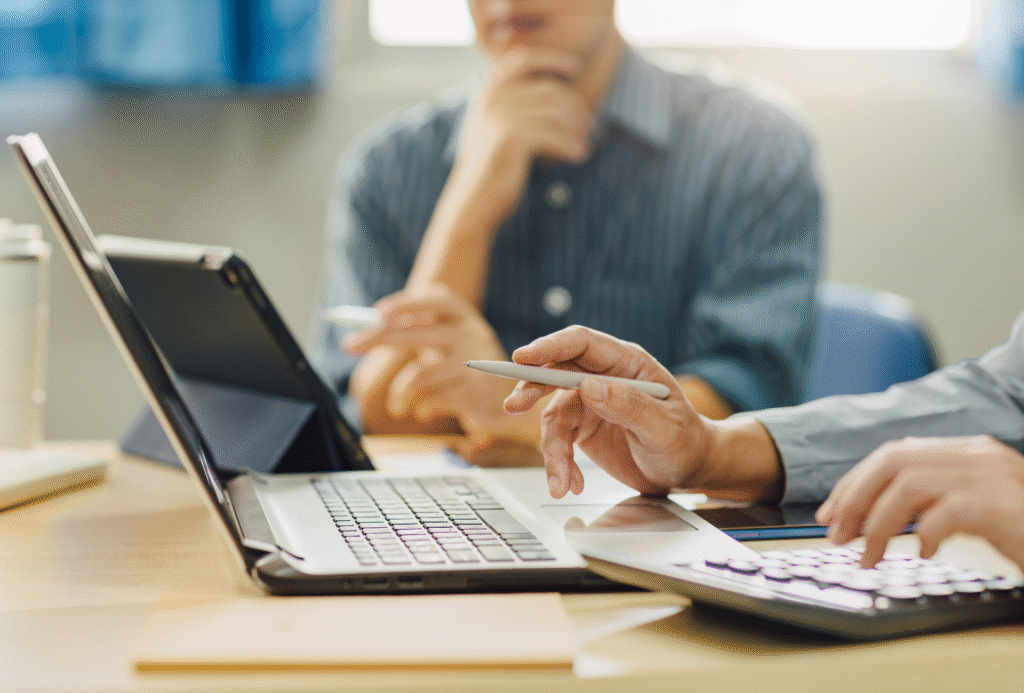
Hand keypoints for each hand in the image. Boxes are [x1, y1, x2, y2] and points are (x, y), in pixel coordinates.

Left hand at [344, 284, 538, 455]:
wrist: (508, 408)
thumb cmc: (466, 372)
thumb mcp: (448, 345)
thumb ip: (418, 331)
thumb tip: (370, 326)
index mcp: (466, 319)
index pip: (438, 299)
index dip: (407, 302)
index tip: (378, 311)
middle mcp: (473, 337)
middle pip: (418, 333)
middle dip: (379, 337)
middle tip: (350, 345)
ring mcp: (476, 366)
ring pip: (418, 376)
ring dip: (400, 394)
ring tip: (397, 406)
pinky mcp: (474, 395)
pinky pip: (430, 400)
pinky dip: (420, 408)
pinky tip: (424, 411)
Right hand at [451, 47, 592, 226]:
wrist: (472, 201)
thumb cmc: (491, 170)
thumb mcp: (498, 132)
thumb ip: (517, 110)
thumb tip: (562, 101)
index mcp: (489, 93)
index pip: (523, 59)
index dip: (552, 59)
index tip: (576, 67)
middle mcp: (493, 99)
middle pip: (549, 88)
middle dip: (574, 105)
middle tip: (588, 123)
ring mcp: (501, 116)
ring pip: (556, 111)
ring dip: (576, 127)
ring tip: (583, 143)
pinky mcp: (512, 137)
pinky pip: (555, 134)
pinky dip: (571, 145)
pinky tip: (579, 155)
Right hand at [502, 325, 712, 497]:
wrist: (686, 470)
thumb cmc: (684, 442)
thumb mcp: (664, 428)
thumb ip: (629, 405)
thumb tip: (589, 387)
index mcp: (627, 363)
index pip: (581, 344)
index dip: (550, 347)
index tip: (523, 358)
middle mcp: (604, 377)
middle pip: (556, 372)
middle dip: (532, 388)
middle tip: (513, 406)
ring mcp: (590, 402)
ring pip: (553, 417)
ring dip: (553, 451)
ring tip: (560, 482)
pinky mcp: (583, 427)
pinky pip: (559, 441)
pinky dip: (560, 464)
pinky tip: (572, 484)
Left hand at [816, 435, 1023, 570]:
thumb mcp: (975, 509)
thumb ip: (935, 499)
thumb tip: (875, 515)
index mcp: (969, 452)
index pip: (895, 454)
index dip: (855, 483)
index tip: (831, 514)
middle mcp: (979, 455)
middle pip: (893, 462)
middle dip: (854, 498)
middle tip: (836, 536)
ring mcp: (995, 477)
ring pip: (909, 485)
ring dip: (877, 523)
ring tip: (868, 555)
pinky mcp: (1006, 505)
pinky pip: (947, 512)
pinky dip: (923, 534)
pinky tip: (921, 554)